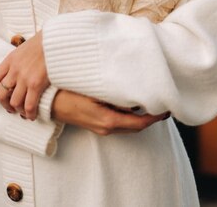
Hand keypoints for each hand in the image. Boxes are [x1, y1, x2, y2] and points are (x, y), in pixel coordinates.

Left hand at [0, 31, 49, 119]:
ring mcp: (24, 77)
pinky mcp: (36, 83)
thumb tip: (16, 70)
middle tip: (10, 108)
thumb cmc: (43, 42)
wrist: (55, 39)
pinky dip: (29, 113)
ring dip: (17, 110)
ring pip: (13, 102)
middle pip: (0, 94)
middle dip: (4, 104)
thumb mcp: (24, 48)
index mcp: (9, 60)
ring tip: (23, 112)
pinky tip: (33, 115)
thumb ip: (17, 61)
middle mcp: (14, 70)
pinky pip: (28, 105)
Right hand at [52, 90, 169, 134]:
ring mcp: (101, 128)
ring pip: (128, 125)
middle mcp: (107, 128)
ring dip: (140, 116)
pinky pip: (119, 122)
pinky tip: (132, 104)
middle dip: (151, 117)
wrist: (48, 103)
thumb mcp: (93, 89)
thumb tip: (133, 90)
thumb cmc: (69, 92)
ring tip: (151, 102)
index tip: (167, 109)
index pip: (140, 123)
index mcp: (108, 120)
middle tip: (164, 104)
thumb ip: (114, 91)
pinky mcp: (96, 124)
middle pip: (136, 126)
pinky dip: (129, 116)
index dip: (155, 118)